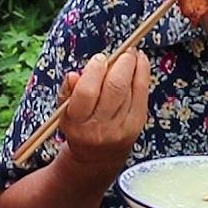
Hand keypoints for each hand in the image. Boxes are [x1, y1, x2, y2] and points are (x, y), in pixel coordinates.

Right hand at [57, 49, 150, 173]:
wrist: (96, 156)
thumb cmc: (79, 126)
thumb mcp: (64, 111)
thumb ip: (67, 92)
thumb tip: (74, 75)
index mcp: (77, 122)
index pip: (87, 92)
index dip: (95, 71)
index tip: (100, 58)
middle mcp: (100, 126)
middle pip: (114, 88)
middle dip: (122, 64)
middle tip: (124, 51)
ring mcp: (121, 126)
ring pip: (131, 89)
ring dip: (135, 66)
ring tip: (132, 54)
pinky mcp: (136, 124)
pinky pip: (142, 94)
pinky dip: (143, 74)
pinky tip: (141, 63)